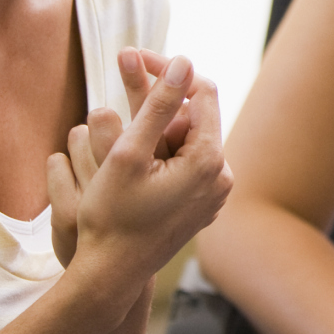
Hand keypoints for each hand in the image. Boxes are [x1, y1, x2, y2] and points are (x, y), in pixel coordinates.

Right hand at [50, 53, 232, 320]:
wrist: (111, 273)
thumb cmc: (112, 215)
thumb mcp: (128, 153)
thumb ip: (157, 105)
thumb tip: (182, 62)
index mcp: (209, 160)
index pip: (201, 92)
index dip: (168, 72)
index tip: (133, 60)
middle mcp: (222, 177)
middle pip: (195, 118)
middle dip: (159, 102)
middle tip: (121, 91)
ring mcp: (215, 195)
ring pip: (188, 142)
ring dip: (158, 129)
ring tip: (121, 136)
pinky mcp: (203, 207)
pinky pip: (187, 166)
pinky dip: (162, 154)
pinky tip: (134, 160)